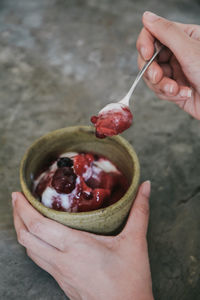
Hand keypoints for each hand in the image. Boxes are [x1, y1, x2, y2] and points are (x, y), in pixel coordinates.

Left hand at [12, 181, 152, 299]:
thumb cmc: (130, 280)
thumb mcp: (135, 242)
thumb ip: (140, 211)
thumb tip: (145, 187)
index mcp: (75, 247)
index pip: (38, 226)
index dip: (23, 209)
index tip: (18, 194)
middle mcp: (61, 261)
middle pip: (26, 238)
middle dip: (17, 216)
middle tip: (16, 199)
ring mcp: (59, 274)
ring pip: (29, 251)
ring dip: (22, 231)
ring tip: (23, 215)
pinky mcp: (62, 282)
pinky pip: (39, 260)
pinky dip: (32, 244)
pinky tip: (40, 238)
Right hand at [137, 11, 199, 119]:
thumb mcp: (189, 50)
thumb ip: (167, 32)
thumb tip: (147, 17)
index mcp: (183, 37)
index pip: (154, 34)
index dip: (146, 44)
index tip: (146, 54)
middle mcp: (177, 53)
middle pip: (148, 58)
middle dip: (152, 70)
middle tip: (158, 77)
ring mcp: (175, 71)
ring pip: (151, 77)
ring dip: (162, 85)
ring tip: (176, 89)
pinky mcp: (173, 88)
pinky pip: (159, 90)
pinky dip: (169, 94)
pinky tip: (184, 94)